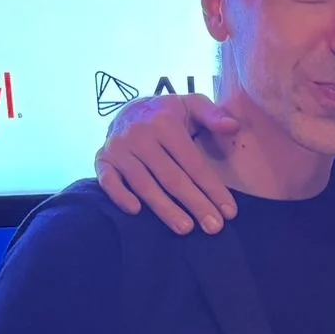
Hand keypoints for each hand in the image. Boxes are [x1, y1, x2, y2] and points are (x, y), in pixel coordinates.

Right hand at [95, 92, 239, 234]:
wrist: (128, 109)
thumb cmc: (168, 114)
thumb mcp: (192, 105)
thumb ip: (213, 115)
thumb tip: (232, 126)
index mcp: (165, 123)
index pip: (193, 163)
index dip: (212, 188)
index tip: (229, 211)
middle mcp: (140, 135)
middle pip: (171, 177)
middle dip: (195, 204)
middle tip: (213, 227)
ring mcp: (118, 148)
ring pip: (143, 184)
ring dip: (164, 208)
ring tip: (185, 228)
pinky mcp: (102, 158)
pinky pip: (108, 180)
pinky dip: (120, 196)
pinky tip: (137, 212)